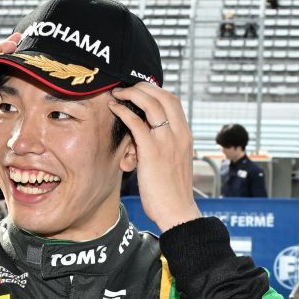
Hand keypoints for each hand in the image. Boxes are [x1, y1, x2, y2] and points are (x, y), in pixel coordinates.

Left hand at [108, 82, 201, 231]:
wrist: (177, 211)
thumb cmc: (172, 192)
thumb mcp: (173, 162)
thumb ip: (164, 146)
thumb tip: (145, 138)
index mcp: (185, 135)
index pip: (173, 101)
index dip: (155, 91)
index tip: (139, 91)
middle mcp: (179, 134)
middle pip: (164, 96)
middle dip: (142, 87)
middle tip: (125, 88)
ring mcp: (166, 141)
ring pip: (151, 104)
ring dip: (132, 94)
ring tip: (117, 94)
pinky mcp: (152, 152)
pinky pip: (137, 123)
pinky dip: (124, 111)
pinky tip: (114, 108)